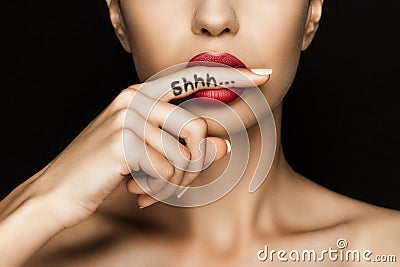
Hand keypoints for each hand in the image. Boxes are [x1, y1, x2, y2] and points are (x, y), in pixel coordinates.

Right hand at [3, 66, 270, 229]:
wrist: (60, 191)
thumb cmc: (107, 169)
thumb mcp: (147, 152)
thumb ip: (184, 144)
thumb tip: (224, 145)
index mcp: (143, 94)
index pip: (195, 79)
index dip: (233, 77)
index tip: (263, 75)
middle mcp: (136, 98)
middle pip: (197, 127)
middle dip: (194, 165)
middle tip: (173, 183)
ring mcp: (128, 117)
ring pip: (186, 153)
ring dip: (175, 182)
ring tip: (151, 188)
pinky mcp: (122, 142)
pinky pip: (167, 170)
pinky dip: (159, 189)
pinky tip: (137, 191)